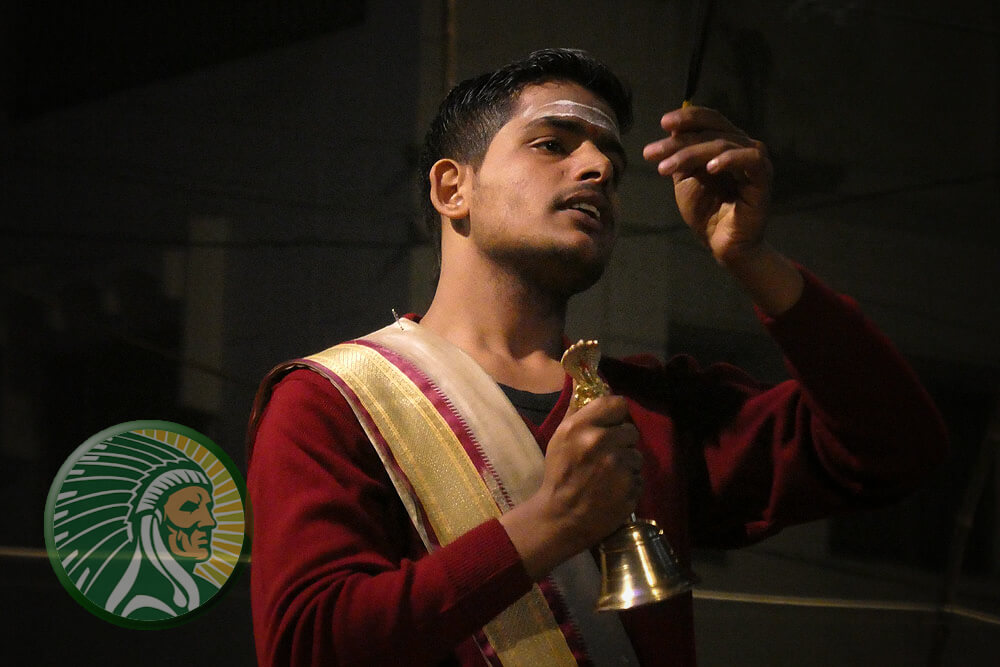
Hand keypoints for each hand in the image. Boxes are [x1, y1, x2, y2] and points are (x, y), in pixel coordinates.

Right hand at [499, 395, 641, 578]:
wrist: (561, 517)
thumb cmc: (559, 475)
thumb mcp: (559, 438)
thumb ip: (577, 411)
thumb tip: (583, 384)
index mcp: (582, 426)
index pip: (617, 403)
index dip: (616, 414)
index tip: (612, 423)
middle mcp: (602, 441)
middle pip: (630, 430)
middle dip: (621, 442)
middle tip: (606, 455)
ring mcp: (619, 465)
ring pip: (636, 455)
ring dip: (627, 464)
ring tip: (608, 476)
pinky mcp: (631, 486)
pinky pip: (639, 477)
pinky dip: (629, 483)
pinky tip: (613, 490)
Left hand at [642, 106, 772, 264]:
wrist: (721, 243)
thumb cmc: (706, 210)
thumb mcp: (685, 179)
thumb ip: (681, 155)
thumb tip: (671, 130)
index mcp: (724, 142)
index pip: (708, 119)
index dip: (687, 117)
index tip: (663, 123)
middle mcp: (741, 145)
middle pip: (711, 130)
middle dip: (678, 140)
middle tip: (652, 153)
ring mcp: (753, 159)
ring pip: (723, 144)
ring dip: (691, 154)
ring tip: (665, 168)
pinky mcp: (764, 177)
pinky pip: (751, 159)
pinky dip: (730, 160)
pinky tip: (710, 168)